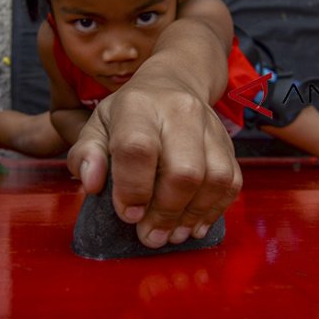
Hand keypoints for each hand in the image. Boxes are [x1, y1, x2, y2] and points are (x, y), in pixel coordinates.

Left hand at [67, 79, 242, 248]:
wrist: (172, 82)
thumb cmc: (129, 113)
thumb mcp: (97, 125)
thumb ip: (86, 154)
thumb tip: (91, 183)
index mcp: (139, 106)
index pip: (139, 148)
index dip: (133, 188)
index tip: (128, 215)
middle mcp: (180, 112)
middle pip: (184, 171)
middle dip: (166, 213)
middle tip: (150, 235)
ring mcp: (210, 126)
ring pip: (214, 180)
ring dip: (192, 216)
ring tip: (172, 234)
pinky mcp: (228, 143)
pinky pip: (231, 182)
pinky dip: (214, 210)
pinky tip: (193, 223)